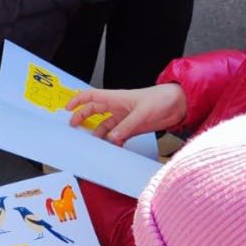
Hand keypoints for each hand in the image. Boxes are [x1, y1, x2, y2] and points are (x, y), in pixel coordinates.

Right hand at [66, 84, 185, 145]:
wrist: (179, 104)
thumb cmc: (161, 99)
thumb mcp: (142, 113)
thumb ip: (126, 126)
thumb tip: (111, 138)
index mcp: (116, 98)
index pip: (91, 96)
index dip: (78, 101)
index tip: (67, 109)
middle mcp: (117, 107)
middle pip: (94, 111)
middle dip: (82, 119)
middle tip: (74, 129)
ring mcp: (124, 118)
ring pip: (105, 126)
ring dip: (99, 135)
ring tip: (94, 144)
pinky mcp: (133, 127)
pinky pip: (118, 136)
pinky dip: (114, 142)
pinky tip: (113, 149)